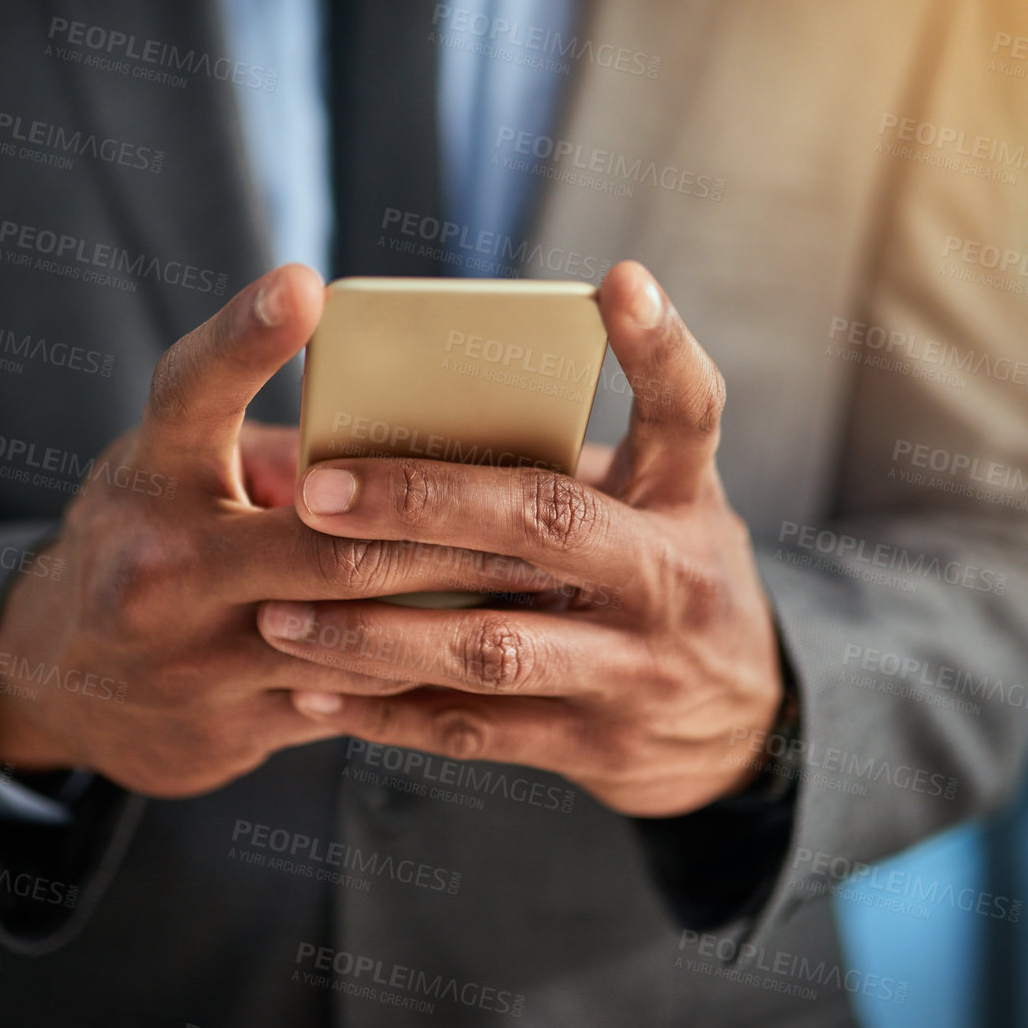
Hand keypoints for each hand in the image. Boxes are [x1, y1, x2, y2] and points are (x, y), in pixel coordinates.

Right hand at [0, 265, 559, 797]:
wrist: (59, 678)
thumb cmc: (147, 537)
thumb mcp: (173, 472)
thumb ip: (278, 450)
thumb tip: (420, 423)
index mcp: (148, 476)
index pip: (191, 392)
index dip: (245, 336)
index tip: (306, 283)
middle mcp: (158, 567)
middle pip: (329, 538)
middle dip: (443, 524)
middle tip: (538, 495)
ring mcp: (192, 658)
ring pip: (357, 628)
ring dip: (457, 602)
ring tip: (549, 577)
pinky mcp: (231, 724)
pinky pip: (354, 696)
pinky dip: (424, 666)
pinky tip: (490, 645)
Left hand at [256, 262, 783, 817]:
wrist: (748, 726)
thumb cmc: (665, 579)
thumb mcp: (659, 511)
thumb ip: (573, 465)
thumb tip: (417, 404)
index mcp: (684, 499)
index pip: (689, 409)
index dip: (658, 345)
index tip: (617, 280)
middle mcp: (669, 579)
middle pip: (550, 524)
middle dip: (425, 504)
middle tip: (320, 490)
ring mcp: (636, 670)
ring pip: (492, 648)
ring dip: (375, 632)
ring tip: (279, 612)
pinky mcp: (596, 746)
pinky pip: (475, 730)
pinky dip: (386, 712)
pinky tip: (311, 692)